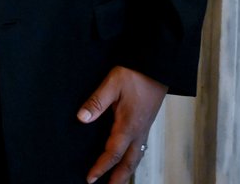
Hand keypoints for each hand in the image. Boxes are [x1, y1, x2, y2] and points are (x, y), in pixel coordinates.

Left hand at [77, 65, 167, 183]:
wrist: (158, 66)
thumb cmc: (135, 74)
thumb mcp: (112, 84)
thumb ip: (96, 102)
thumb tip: (81, 119)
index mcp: (128, 125)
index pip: (112, 153)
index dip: (101, 167)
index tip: (90, 178)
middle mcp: (138, 131)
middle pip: (128, 163)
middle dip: (118, 178)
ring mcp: (144, 128)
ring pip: (136, 157)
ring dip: (127, 171)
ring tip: (118, 182)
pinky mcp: (146, 123)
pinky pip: (140, 148)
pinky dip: (133, 160)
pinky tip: (129, 159)